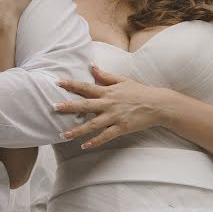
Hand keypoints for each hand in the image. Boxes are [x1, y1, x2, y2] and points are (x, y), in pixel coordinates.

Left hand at [54, 65, 171, 148]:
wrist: (158, 104)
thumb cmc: (139, 92)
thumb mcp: (122, 80)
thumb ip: (105, 75)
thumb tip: (91, 66)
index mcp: (108, 91)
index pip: (86, 87)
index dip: (71, 84)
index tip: (57, 82)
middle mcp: (109, 104)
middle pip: (85, 105)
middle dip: (69, 106)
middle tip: (54, 107)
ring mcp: (115, 117)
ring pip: (92, 124)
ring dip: (77, 130)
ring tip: (63, 134)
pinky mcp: (122, 128)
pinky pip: (106, 136)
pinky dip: (95, 141)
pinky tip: (84, 145)